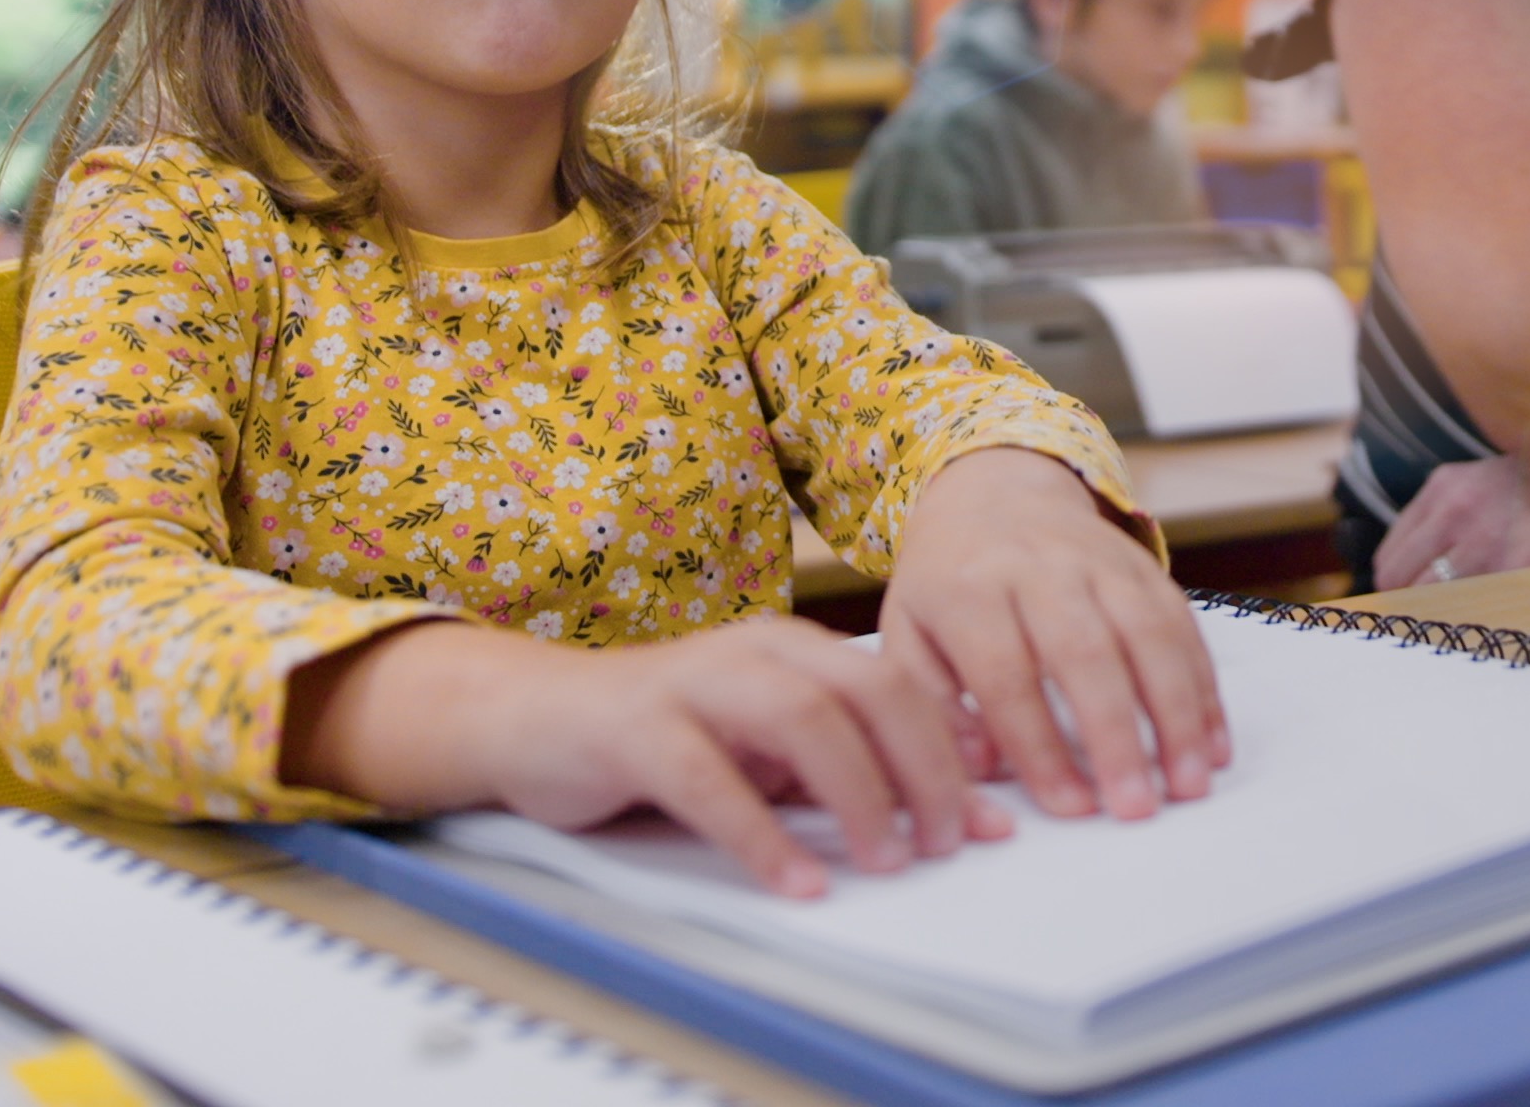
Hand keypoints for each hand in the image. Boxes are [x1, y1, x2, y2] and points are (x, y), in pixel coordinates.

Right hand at [296, 614, 999, 900]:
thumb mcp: (767, 747)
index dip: (954, 753)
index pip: (900, 687)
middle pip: (868, 692)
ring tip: (886, 861)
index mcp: (797, 650)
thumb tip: (956, 810)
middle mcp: (755, 651)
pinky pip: (710, 778)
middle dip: (923, 769)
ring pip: (801, 721)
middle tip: (948, 843)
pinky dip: (761, 834)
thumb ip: (847, 766)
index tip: (993, 821)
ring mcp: (695, 682)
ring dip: (857, 795)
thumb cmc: (665, 736)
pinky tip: (795, 880)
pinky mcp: (637, 727)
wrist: (535, 717)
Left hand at [881, 448, 1224, 821]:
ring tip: (1189, 783)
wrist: (992, 491)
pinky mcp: (1142, 564)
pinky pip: (1182, 623)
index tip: (1069, 805)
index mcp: (968, 588)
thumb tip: (980, 768)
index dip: (1040, 745)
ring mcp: (1098, 560)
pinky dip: (1204, 686)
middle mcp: (1038, 567)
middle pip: (1085, 652)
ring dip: (1177, 713)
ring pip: (1148, 634)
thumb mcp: (908, 633)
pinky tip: (1212, 743)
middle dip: (1116, 735)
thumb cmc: (947, 581)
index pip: (1006, 674)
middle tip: (1137, 807)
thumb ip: (931, 703)